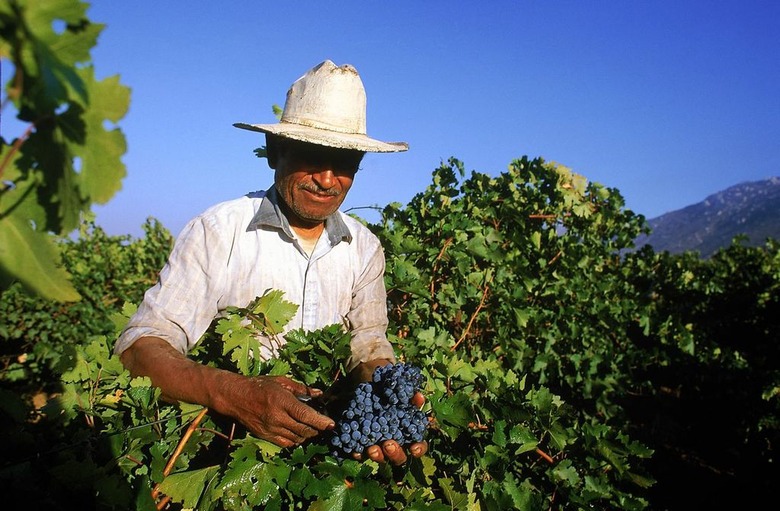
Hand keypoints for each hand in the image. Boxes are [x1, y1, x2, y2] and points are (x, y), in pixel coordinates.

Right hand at [217, 374, 334, 447]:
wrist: (236, 397)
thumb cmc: (260, 386)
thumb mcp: (281, 381)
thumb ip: (301, 389)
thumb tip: (319, 393)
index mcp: (282, 401)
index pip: (305, 415)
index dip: (321, 421)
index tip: (332, 424)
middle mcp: (277, 417)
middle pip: (304, 429)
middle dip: (317, 429)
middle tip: (323, 424)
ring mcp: (271, 429)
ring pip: (297, 438)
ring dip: (307, 434)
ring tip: (311, 427)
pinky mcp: (266, 436)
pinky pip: (286, 443)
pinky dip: (296, 440)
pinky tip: (298, 433)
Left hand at [350, 360, 428, 464]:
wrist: (369, 394)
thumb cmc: (390, 398)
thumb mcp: (400, 396)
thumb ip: (410, 398)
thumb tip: (418, 396)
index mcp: (407, 435)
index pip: (418, 447)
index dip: (418, 449)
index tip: (414, 449)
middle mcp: (395, 445)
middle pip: (399, 458)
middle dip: (394, 453)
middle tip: (388, 444)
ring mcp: (379, 448)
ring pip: (380, 458)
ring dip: (377, 455)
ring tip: (372, 448)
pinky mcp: (362, 447)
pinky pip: (361, 455)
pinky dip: (359, 454)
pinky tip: (356, 450)